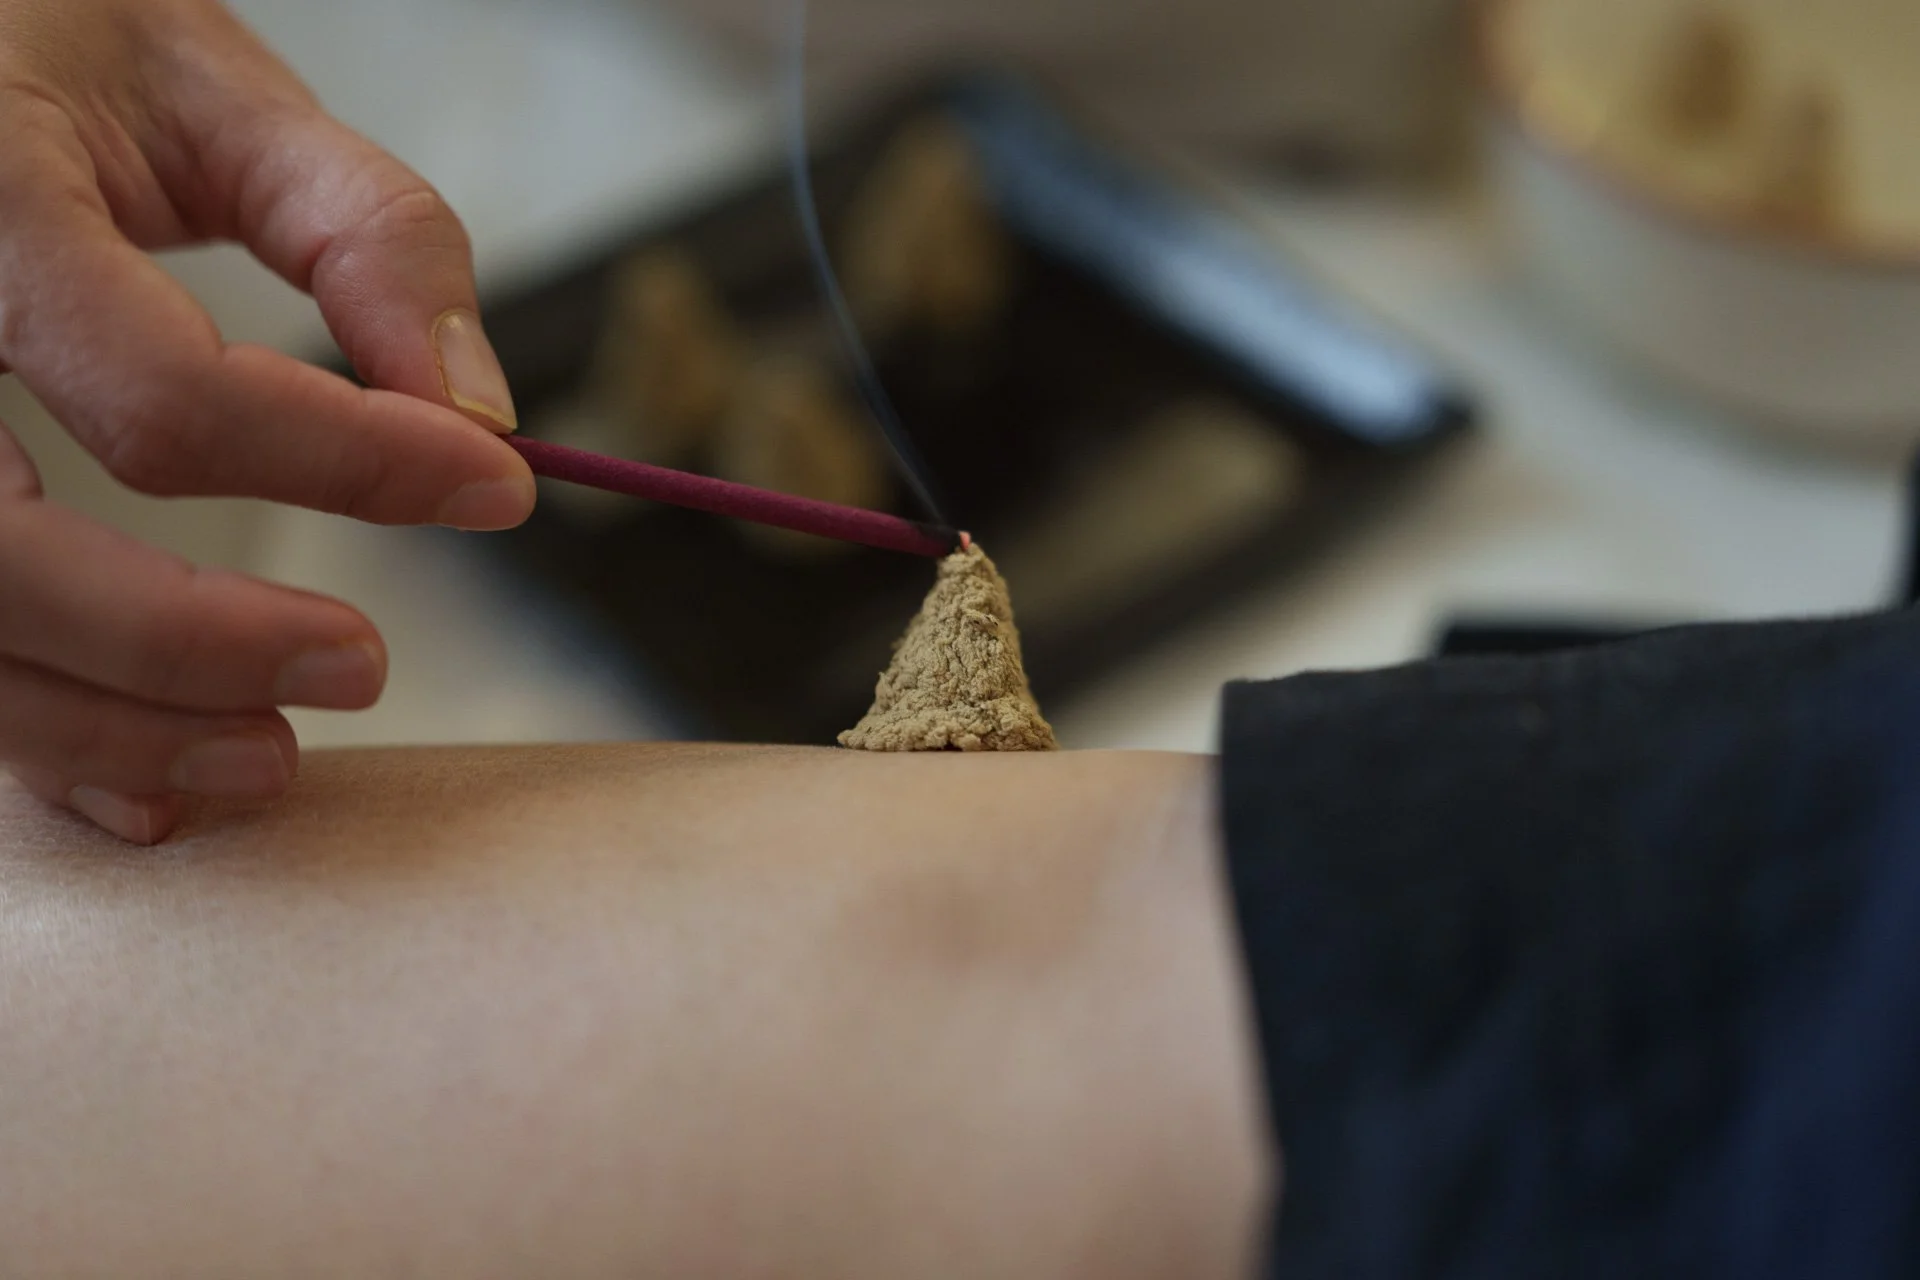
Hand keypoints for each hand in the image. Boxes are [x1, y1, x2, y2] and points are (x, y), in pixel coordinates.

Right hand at [0, 0, 536, 842]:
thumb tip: (478, 414)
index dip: (349, 467)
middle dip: (195, 645)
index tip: (498, 487)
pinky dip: (39, 737)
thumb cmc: (54, 45)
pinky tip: (147, 778)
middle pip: (6, 562)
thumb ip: (369, 234)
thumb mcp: (220, 92)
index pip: (166, 398)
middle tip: (364, 667)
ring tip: (273, 758)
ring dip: (111, 731)